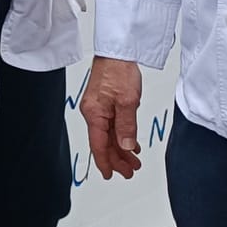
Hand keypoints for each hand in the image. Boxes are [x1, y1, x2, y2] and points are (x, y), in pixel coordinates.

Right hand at [82, 56, 145, 178]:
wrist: (117, 52)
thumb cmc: (118, 71)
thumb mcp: (128, 102)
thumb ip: (127, 127)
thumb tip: (126, 147)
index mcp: (94, 113)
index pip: (98, 144)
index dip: (105, 162)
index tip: (110, 175)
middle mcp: (93, 112)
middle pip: (103, 142)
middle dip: (117, 159)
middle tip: (130, 171)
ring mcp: (98, 108)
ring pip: (108, 135)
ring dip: (121, 149)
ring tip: (134, 161)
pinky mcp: (104, 103)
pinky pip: (111, 126)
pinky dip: (121, 137)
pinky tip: (130, 143)